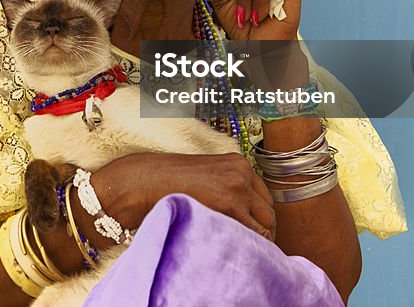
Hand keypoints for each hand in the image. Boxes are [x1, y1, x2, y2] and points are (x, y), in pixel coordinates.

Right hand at [93, 151, 275, 239]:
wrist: (143, 181)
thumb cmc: (168, 182)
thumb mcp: (205, 176)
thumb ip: (227, 187)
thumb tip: (246, 216)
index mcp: (238, 163)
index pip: (265, 198)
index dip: (259, 219)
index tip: (251, 232)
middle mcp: (242, 173)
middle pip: (269, 213)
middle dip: (261, 232)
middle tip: (245, 246)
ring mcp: (237, 188)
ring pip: (264, 227)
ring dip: (254, 240)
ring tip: (237, 249)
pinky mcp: (230, 206)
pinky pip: (251, 235)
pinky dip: (245, 245)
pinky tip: (229, 248)